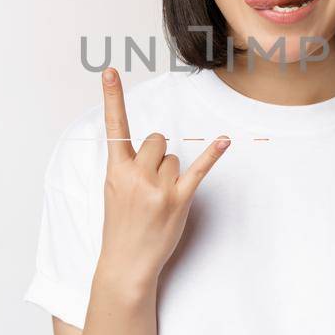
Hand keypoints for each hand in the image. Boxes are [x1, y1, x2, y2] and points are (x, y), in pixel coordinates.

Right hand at [95, 67, 228, 290]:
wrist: (126, 263)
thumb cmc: (121, 226)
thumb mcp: (113, 191)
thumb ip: (127, 166)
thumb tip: (152, 148)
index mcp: (115, 170)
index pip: (114, 127)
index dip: (111, 97)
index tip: (110, 71)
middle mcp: (136, 175)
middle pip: (157, 140)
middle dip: (158, 155)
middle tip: (151, 183)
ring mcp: (158, 188)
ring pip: (174, 156)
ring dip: (172, 173)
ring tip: (160, 200)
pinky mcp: (179, 199)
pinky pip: (199, 169)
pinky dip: (213, 154)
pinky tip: (225, 140)